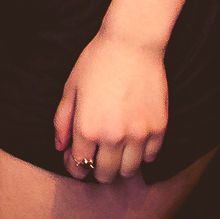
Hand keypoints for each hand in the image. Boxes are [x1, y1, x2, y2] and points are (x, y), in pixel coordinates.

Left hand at [52, 30, 167, 183]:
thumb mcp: (71, 88)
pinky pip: (151, 157)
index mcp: (87, 128)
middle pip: (105, 175)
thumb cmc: (97, 61)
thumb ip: (62, 121)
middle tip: (97, 154)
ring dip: (120, 164)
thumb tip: (60, 147)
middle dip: (97, 168)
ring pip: (129, 170)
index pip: (79, 165)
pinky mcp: (159, 128)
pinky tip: (134, 139)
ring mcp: (138, 134)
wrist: (132, 43)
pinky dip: (142, 153)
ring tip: (116, 148)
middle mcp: (113, 137)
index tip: (76, 158)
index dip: (74, 165)